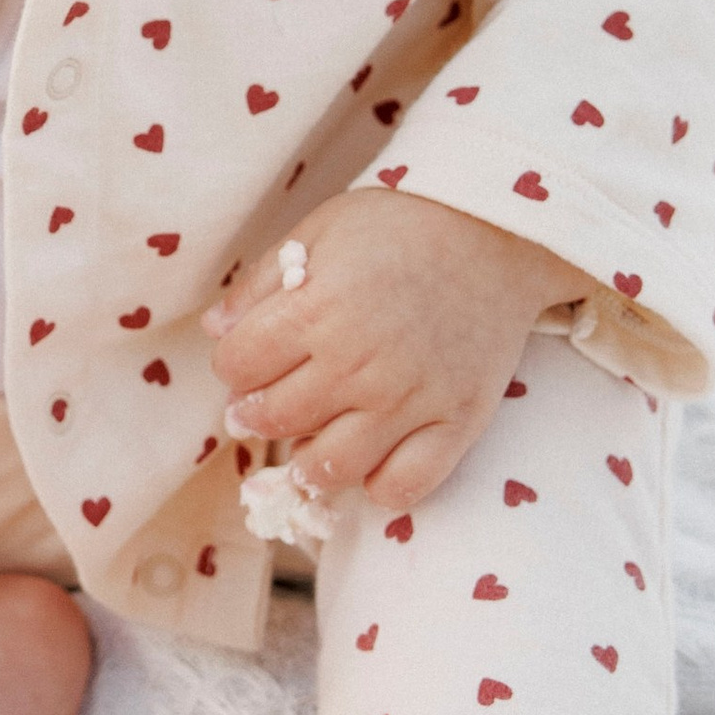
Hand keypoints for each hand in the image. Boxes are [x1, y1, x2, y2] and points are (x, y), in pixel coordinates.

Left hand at [201, 188, 585, 516]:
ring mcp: (410, 400)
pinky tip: (371, 459)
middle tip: (265, 405)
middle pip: (275, 419)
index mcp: (316, 310)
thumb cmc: (402, 226)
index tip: (247, 359)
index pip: (237, 367)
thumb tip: (215, 330)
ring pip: (330, 467)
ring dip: (306, 462)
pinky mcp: (457, 423)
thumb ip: (262, 282)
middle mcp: (358, 364)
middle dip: (256, 414)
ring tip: (309, 441)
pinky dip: (378, 486)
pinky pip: (404, 487)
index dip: (233, 364)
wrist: (499, 233)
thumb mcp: (321, 230)